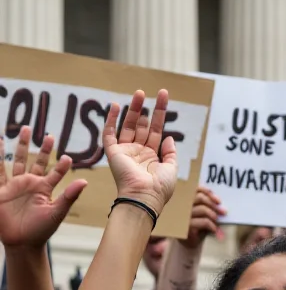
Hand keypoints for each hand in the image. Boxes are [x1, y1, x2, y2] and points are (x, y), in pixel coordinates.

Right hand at [0, 129, 86, 247]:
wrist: (21, 243)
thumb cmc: (41, 231)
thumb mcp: (56, 212)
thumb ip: (69, 196)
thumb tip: (84, 181)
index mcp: (44, 189)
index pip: (55, 173)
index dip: (61, 165)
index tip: (68, 156)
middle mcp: (30, 184)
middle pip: (37, 161)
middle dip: (42, 148)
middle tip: (50, 134)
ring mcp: (15, 185)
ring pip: (18, 161)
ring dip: (22, 146)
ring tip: (26, 129)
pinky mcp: (1, 190)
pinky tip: (0, 141)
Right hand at [103, 89, 177, 215]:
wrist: (144, 198)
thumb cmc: (159, 188)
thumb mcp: (172, 169)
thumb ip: (171, 153)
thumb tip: (168, 137)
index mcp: (152, 157)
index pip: (156, 130)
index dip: (159, 114)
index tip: (163, 97)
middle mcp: (138, 152)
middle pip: (142, 126)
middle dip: (145, 109)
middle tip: (145, 91)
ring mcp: (126, 152)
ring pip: (128, 126)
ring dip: (133, 110)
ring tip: (138, 93)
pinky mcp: (114, 154)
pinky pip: (109, 135)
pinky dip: (111, 121)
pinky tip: (114, 106)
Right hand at [181, 186, 225, 248]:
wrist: (191, 242)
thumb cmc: (198, 225)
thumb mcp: (204, 214)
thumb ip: (208, 205)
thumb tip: (220, 204)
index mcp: (186, 199)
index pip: (196, 189)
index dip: (208, 192)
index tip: (219, 201)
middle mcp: (182, 205)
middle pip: (200, 197)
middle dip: (213, 204)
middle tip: (223, 212)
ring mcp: (183, 215)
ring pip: (202, 209)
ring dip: (213, 215)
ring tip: (218, 221)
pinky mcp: (186, 226)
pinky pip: (204, 221)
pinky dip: (212, 225)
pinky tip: (215, 230)